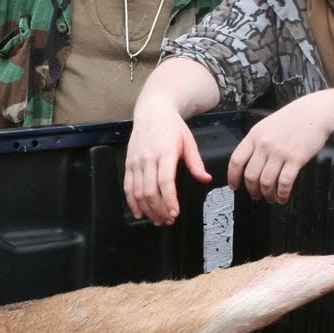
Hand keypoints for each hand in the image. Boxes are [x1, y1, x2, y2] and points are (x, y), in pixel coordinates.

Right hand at [124, 100, 211, 225]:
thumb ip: (196, 163)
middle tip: (168, 221)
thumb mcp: (188, 141)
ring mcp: (136, 161)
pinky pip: (128, 187)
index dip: (169, 201)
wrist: (152, 111)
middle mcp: (148, 158)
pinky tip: (139, 212)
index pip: (165, 182)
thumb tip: (206, 179)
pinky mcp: (128, 163)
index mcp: (165, 152)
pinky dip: (132, 202)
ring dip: (147, 209)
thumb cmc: (171, 126)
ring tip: (157, 219)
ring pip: (138, 192)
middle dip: (159, 210)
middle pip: (150, 191)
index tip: (174, 214)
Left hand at [227, 95, 333, 204]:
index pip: (236, 161)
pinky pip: (285, 182)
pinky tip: (283, 196)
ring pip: (266, 182)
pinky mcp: (296, 159)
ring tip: (270, 197)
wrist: (315, 113)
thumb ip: (256, 142)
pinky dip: (282, 194)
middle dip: (252, 190)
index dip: (233, 177)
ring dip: (267, 194)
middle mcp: (265, 145)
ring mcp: (280, 152)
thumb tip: (247, 162)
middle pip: (250, 175)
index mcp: (254, 136)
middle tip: (255, 195)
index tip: (234, 186)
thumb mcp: (266, 126)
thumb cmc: (293, 118)